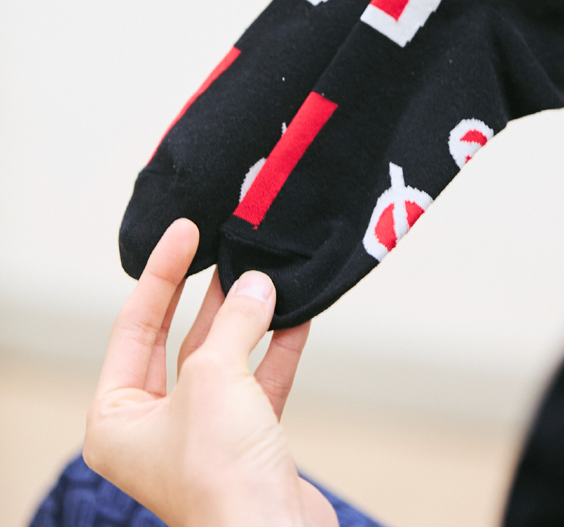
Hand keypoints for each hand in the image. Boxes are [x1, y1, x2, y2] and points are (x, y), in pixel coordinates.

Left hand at [83, 219, 336, 526]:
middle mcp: (155, 426)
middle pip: (180, 340)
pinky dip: (277, 348)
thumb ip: (234, 324)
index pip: (135, 327)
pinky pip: (260, 380)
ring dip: (248, 318)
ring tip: (265, 273)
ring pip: (224, 358)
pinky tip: (296, 316)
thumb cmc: (220, 478)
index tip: (186, 233)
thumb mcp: (214, 379)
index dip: (162, 274)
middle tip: (225, 246)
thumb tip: (256, 285)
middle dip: (209, 296)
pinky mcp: (247, 440)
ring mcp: (203, 433)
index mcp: (117, 419)